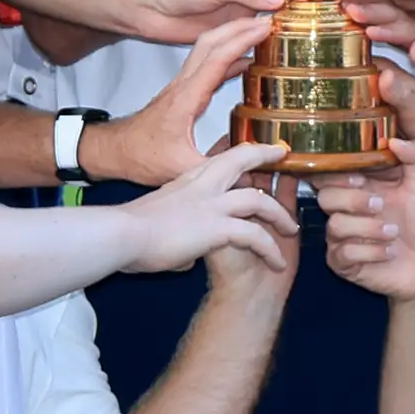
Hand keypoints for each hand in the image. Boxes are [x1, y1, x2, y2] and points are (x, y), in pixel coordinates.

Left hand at [92, 18, 269, 188]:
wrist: (115, 152)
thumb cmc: (141, 157)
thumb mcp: (185, 168)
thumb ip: (224, 165)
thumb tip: (260, 161)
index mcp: (185, 98)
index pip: (218, 58)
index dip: (243, 40)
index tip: (264, 28)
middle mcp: (182, 85)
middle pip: (211, 42)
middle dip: (239, 26)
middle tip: (266, 20)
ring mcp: (181, 86)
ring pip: (207, 50)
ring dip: (232, 37)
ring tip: (259, 33)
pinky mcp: (181, 92)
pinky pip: (206, 65)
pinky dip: (227, 58)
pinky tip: (243, 63)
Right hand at [121, 142, 296, 275]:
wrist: (122, 237)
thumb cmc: (129, 233)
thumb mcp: (156, 221)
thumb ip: (177, 232)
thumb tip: (185, 256)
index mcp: (186, 180)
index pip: (218, 158)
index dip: (238, 153)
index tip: (252, 152)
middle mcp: (201, 186)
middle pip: (241, 160)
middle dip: (264, 156)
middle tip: (283, 155)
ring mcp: (211, 205)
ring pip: (259, 200)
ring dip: (280, 215)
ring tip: (292, 228)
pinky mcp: (216, 227)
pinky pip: (255, 236)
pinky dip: (270, 249)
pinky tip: (277, 262)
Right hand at [317, 138, 414, 302]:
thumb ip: (414, 158)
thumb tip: (396, 139)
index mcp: (357, 187)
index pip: (329, 173)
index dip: (336, 173)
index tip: (360, 178)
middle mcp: (343, 210)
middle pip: (324, 196)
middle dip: (353, 199)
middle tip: (380, 204)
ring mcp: (340, 237)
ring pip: (335, 225)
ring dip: (368, 228)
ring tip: (393, 232)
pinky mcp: (342, 262)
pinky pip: (343, 253)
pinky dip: (371, 252)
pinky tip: (389, 251)